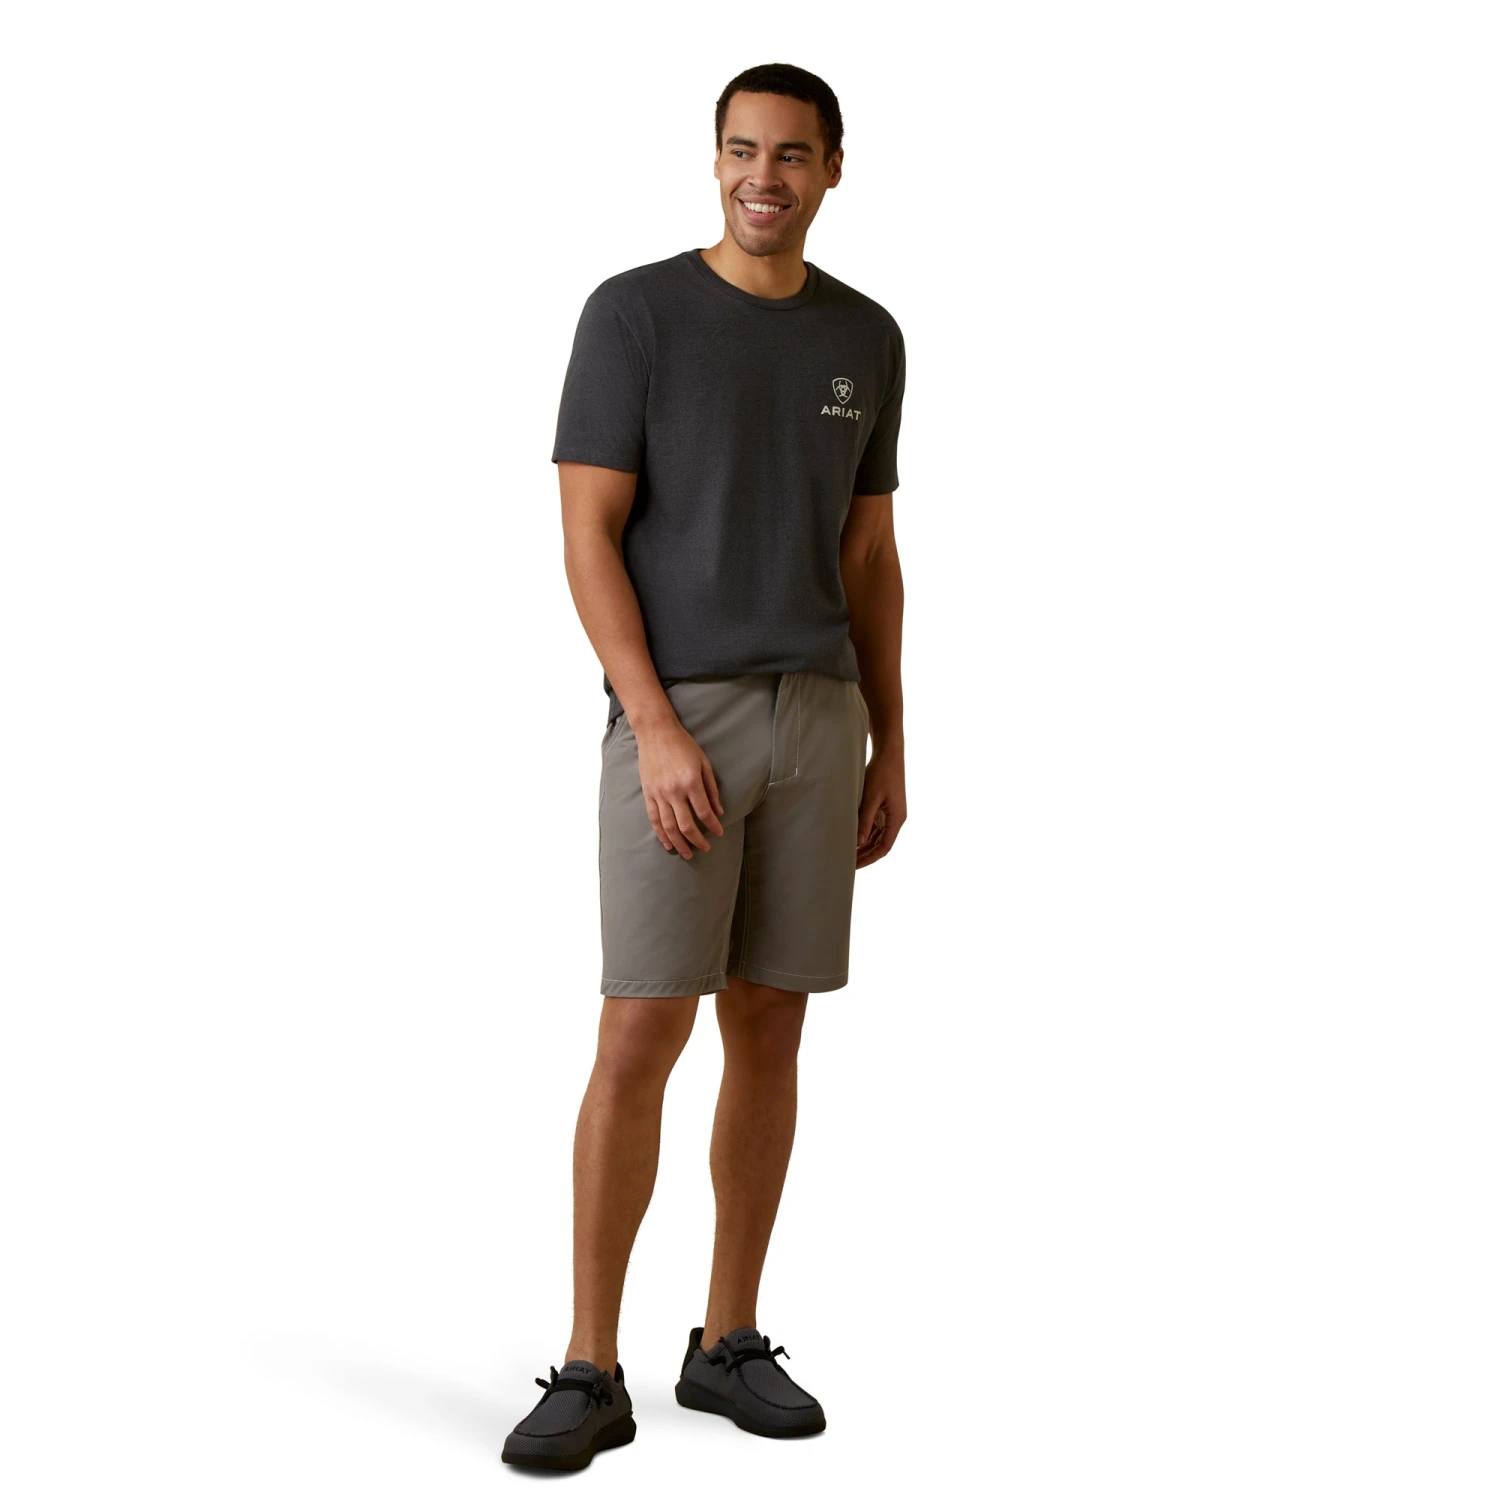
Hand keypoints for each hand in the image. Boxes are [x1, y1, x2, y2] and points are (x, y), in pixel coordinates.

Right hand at [636, 718, 724, 857]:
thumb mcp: (704, 763)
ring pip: (668, 826)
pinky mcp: (648, 794)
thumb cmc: (684, 745)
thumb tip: (719, 812)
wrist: (656, 732)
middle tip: (705, 848)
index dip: (713, 826)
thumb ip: (711, 789)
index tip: (718, 833)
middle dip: (697, 841)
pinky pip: (654, 819)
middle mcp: (674, 791)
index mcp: (691, 782)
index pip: (704, 812)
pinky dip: (660, 834)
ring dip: (678, 843)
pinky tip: (667, 843)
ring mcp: (659, 794)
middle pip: (686, 825)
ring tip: (686, 853)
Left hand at [856, 750, 906, 868]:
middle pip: (880, 844)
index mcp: (897, 819)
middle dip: (865, 855)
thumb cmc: (881, 773)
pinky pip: (874, 826)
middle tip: (846, 863)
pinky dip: (864, 834)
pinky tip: (851, 837)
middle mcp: (895, 819)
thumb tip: (858, 842)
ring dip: (864, 845)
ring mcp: (890, 813)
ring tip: (847, 853)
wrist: (889, 753)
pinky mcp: (884, 807)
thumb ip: (865, 820)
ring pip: (877, 837)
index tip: (855, 866)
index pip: (884, 847)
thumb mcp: (871, 797)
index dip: (870, 859)